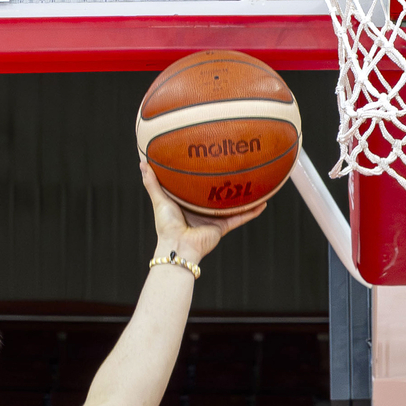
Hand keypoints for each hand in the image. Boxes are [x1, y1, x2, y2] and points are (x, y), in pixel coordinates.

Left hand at [139, 158, 265, 262]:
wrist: (178, 245)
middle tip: (235, 166)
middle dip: (227, 183)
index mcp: (188, 203)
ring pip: (233, 205)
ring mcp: (215, 218)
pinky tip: (263, 202)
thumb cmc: (166, 225)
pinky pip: (241, 217)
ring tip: (256, 182)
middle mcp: (203, 210)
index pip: (198, 187)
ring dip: (244, 196)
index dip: (204, 175)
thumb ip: (152, 182)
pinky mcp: (223, 226)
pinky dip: (252, 211)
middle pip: (218, 194)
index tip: (211, 160)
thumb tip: (142, 163)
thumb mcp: (159, 199)